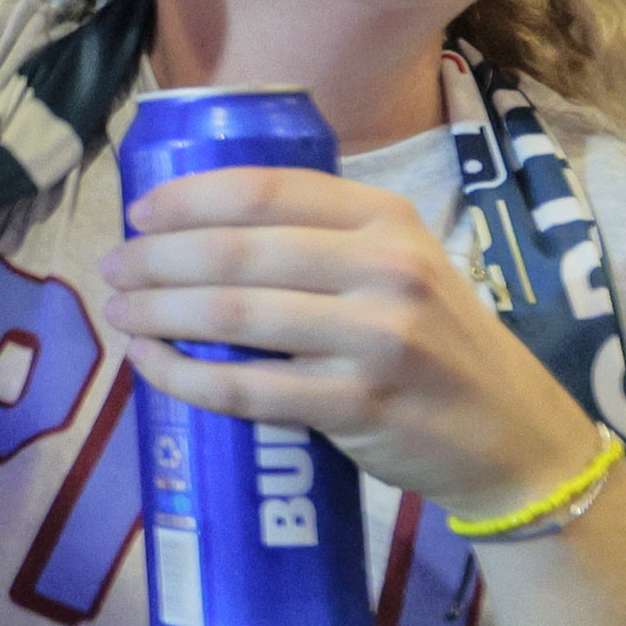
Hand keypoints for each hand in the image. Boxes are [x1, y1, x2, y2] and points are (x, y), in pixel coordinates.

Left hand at [95, 165, 604, 515]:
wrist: (512, 435)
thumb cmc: (437, 344)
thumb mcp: (401, 265)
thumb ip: (326, 239)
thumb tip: (201, 226)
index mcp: (387, 220)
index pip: (266, 190)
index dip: (188, 197)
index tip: (139, 213)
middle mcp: (384, 269)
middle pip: (236, 251)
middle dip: (155, 257)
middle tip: (113, 268)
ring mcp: (374, 340)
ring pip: (232, 315)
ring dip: (156, 312)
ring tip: (119, 313)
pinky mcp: (358, 406)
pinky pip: (246, 389)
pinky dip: (182, 375)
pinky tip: (150, 365)